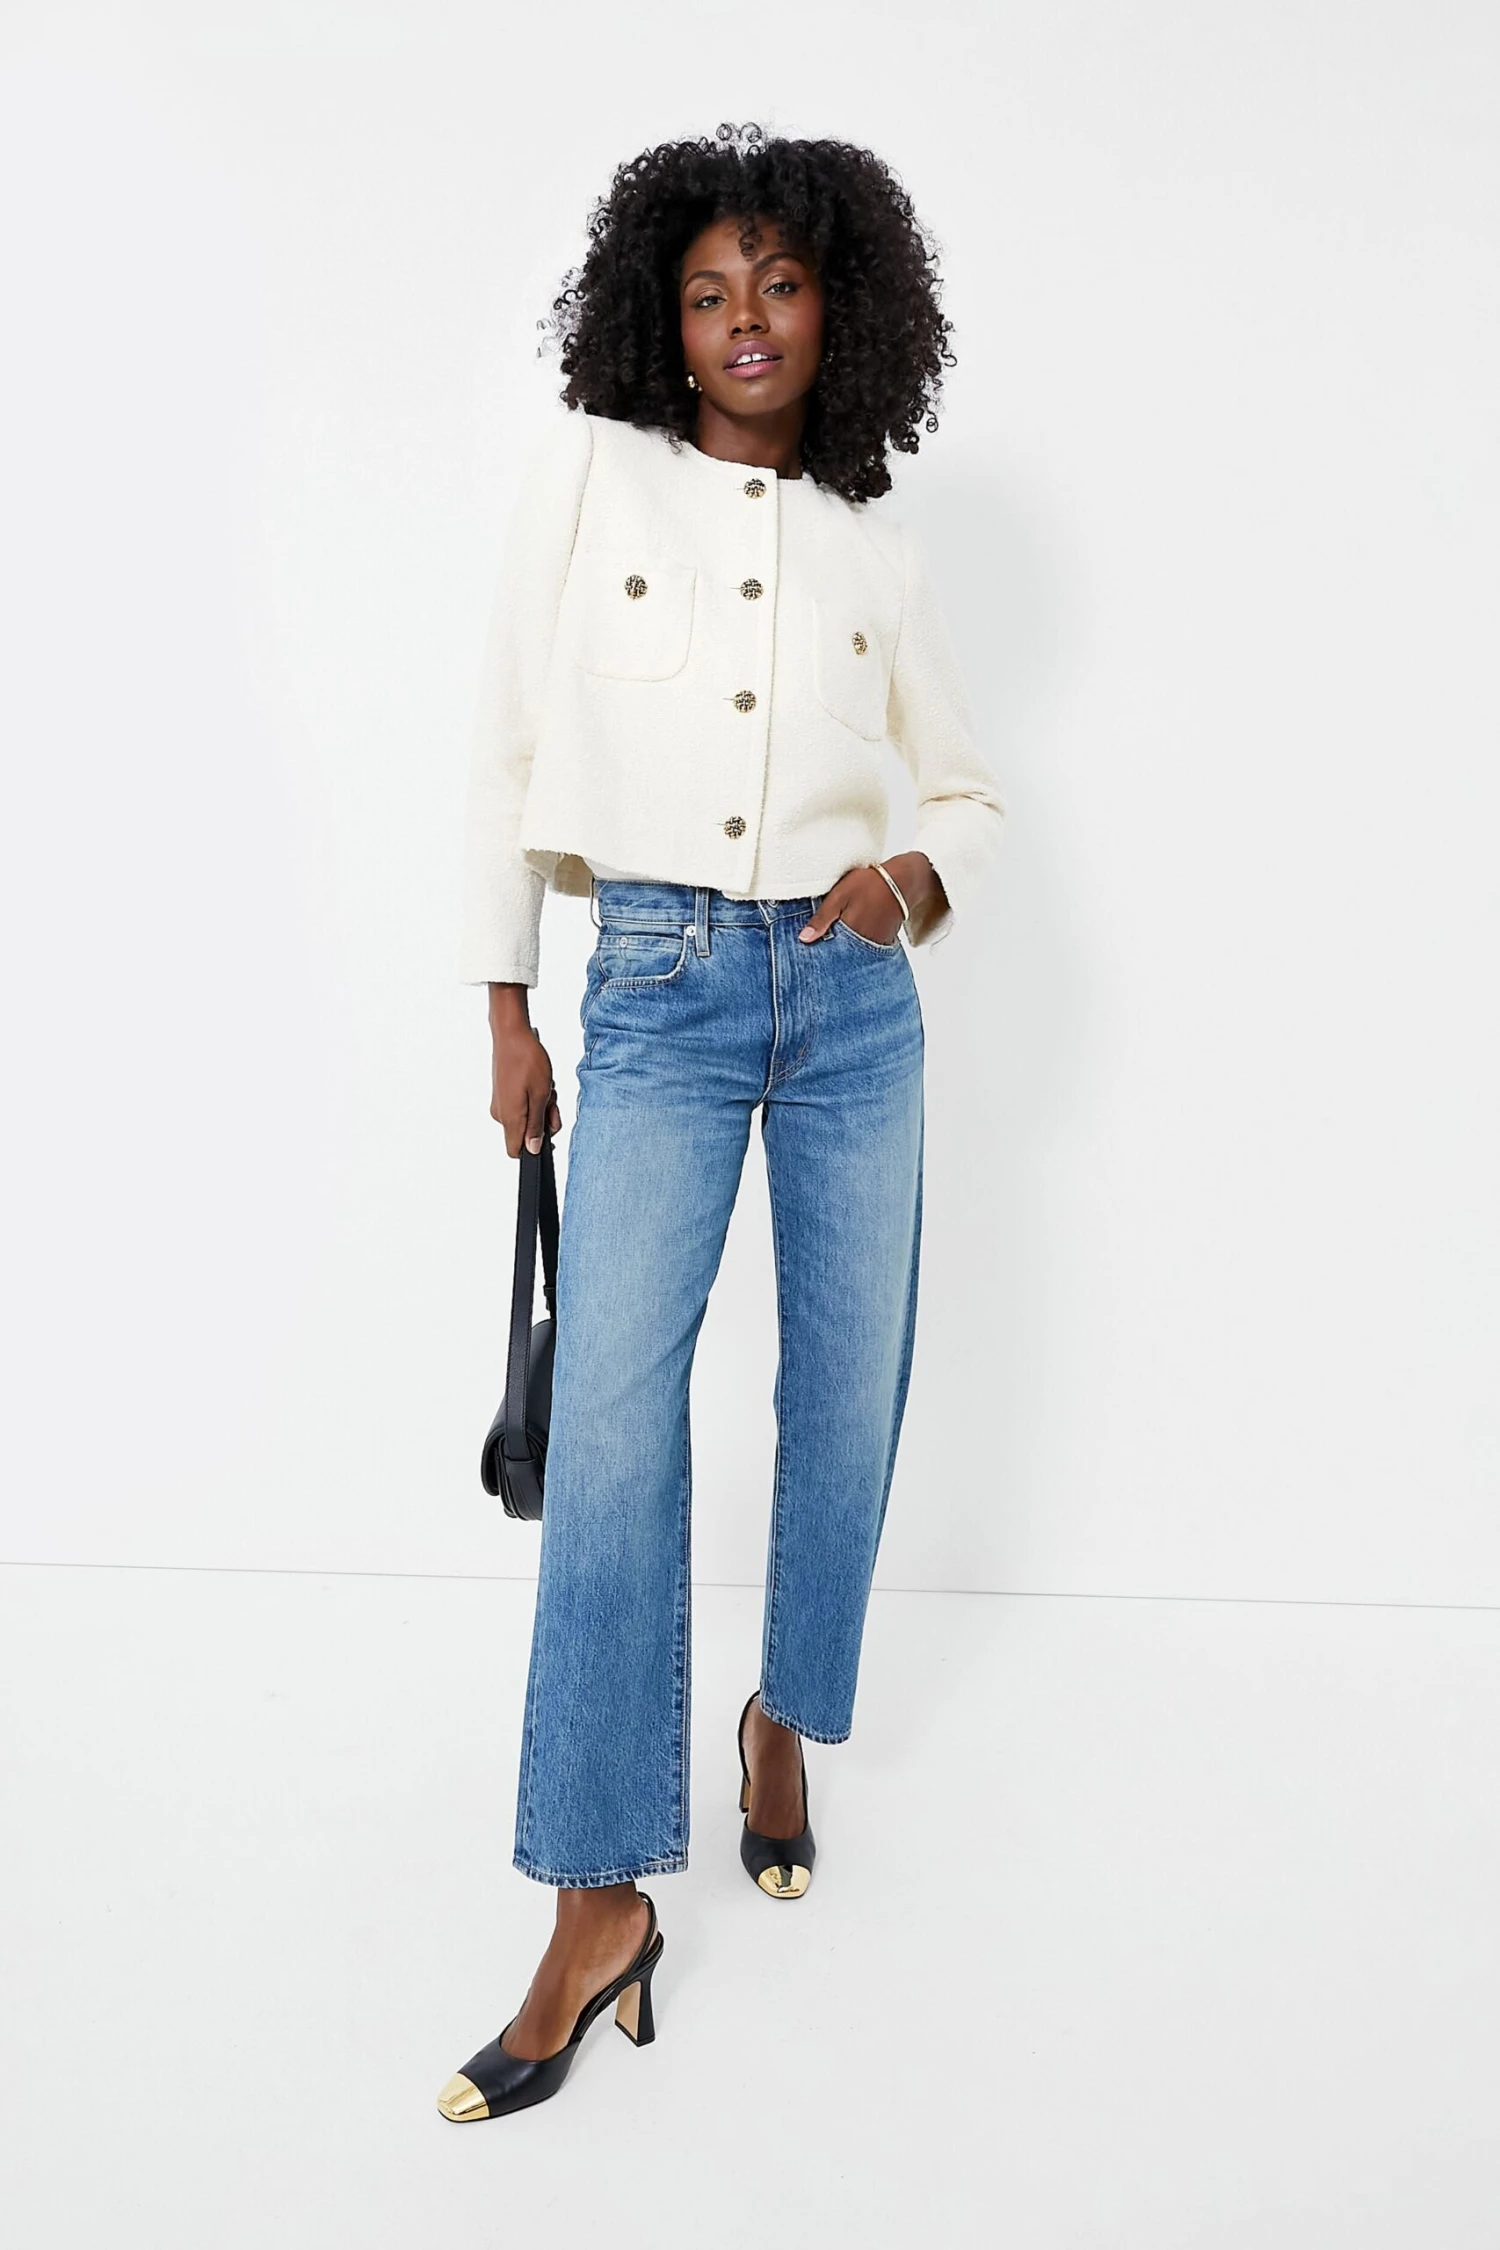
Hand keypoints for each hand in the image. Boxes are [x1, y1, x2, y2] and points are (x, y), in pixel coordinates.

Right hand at [487, 984, 561, 1156]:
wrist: (511, 1033)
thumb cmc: (526, 1059)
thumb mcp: (541, 1095)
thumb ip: (536, 1125)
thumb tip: (532, 1148)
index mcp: (509, 1117)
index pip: (515, 1151)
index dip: (534, 1149)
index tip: (548, 1136)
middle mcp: (500, 1113)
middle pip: (524, 1133)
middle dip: (543, 1121)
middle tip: (553, 1103)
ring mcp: (500, 1102)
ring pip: (525, 1117)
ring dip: (540, 1107)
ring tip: (547, 1088)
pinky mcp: (502, 1093)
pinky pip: (520, 1104)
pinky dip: (533, 1097)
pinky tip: (540, 1083)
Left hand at [797, 853, 943, 945]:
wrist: (902, 880)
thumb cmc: (870, 883)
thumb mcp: (839, 895)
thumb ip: (822, 918)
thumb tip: (804, 938)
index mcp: (849, 932)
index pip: (828, 953)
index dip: (818, 955)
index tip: (809, 955)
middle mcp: (863, 943)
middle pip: (842, 957)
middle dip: (831, 957)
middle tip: (820, 954)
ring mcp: (875, 945)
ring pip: (854, 955)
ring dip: (845, 952)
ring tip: (837, 946)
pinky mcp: (884, 942)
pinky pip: (867, 951)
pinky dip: (858, 948)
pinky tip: (852, 939)